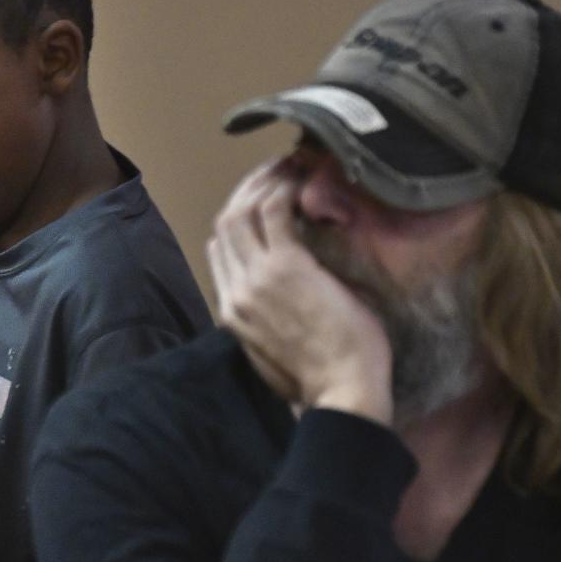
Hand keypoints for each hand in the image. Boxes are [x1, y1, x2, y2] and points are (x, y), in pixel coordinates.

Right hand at [206, 159, 393, 423]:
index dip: (236, 219)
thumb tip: (283, 298)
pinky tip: (301, 181)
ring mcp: (257, 277)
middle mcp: (236, 290)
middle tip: (274, 172)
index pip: (218, 250)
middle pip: (225, 223)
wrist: (342, 394)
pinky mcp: (286, 266)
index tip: (260, 203)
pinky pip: (274, 212)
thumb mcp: (277, 352)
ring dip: (264, 182)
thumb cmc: (323, 380)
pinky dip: (284, 190)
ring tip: (289, 167)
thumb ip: (267, 320)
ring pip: (242, 211)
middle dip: (247, 190)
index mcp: (231, 312)